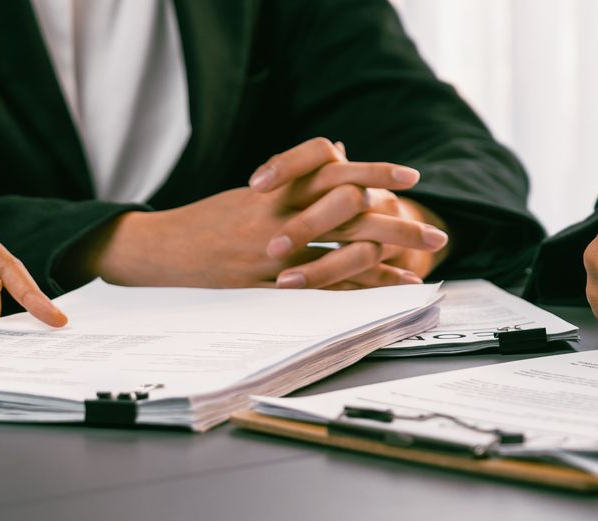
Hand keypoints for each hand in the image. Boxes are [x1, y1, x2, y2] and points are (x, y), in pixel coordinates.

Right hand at [81, 138, 444, 288]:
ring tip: (423, 266)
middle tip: (437, 235)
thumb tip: (342, 152)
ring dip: (387, 261)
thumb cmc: (214, 218)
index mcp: (277, 187)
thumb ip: (301, 174)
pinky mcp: (266, 287)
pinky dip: (358, 290)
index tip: (413, 178)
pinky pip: (320, 289)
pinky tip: (387, 291)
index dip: (376, 170)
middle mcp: (279, 216)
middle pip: (350, 212)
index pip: (334, 168)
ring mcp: (273, 254)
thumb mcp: (257, 189)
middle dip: (397, 226)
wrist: (161, 250)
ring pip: (340, 253)